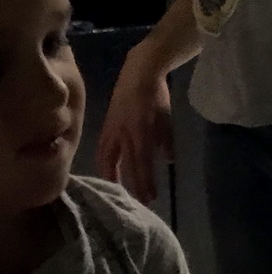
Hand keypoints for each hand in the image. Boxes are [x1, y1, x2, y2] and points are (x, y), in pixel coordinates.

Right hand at [96, 46, 173, 204]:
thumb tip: (167, 160)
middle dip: (132, 185)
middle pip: (126, 166)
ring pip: (107, 159)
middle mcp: (123, 134)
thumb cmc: (156, 95)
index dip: (145, 182)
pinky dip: (103, 161)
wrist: (138, 72)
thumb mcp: (167, 117)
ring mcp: (112, 130)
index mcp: (140, 133)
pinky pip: (102, 148)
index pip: (142, 164)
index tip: (150, 198)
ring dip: (112, 176)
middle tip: (137, 201)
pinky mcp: (106, 125)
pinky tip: (106, 169)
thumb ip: (166, 140)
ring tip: (116, 190)